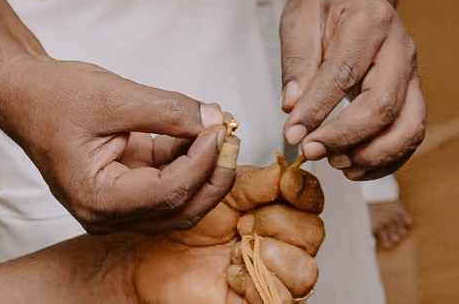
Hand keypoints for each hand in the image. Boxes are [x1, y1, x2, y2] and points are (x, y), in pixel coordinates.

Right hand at [4, 58, 236, 234]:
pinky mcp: (124, 187)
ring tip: (217, 125)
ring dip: (202, 166)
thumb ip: (167, 110)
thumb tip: (214, 119)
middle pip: (179, 208)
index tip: (221, 128)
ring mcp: (116, 205)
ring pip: (177, 199)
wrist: (24, 93)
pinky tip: (197, 129)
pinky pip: (166, 181)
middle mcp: (106, 214)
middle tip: (230, 133)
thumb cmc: (53, 96)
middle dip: (211, 172)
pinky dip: (186, 158)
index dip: (202, 162)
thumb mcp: (114, 96)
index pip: (168, 193)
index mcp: (96, 200)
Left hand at [129, 158, 327, 302]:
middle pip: (313, 234)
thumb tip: (288, 169)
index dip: (305, 190)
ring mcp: (267, 275)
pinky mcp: (252, 303)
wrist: (145, 253)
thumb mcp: (218, 187)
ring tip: (237, 249)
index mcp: (272, 208)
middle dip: (281, 224)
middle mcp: (276, 243)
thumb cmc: (178, 219)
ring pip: (306, 273)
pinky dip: (257, 284)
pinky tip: (231, 272)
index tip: (288, 182)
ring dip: (273, 256)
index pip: (310, 200)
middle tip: (244, 222)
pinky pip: (280, 301)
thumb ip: (256, 178)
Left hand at [277, 0, 425, 176]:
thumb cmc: (327, 3)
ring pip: (408, 127)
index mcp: (370, 20)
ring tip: (335, 163)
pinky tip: (353, 166)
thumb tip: (293, 107)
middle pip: (384, 104)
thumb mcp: (299, 18)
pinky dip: (385, 160)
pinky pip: (410, 135)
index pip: (345, 72)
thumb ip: (297, 62)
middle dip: (346, 137)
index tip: (292, 134)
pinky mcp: (413, 95)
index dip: (318, 108)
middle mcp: (400, 48)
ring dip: (373, 155)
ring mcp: (412, 73)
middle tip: (311, 152)